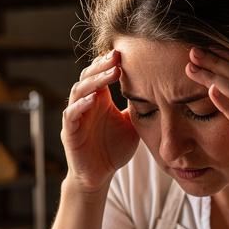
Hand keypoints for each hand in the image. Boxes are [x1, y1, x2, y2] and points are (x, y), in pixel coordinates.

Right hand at [62, 49, 138, 194]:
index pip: (100, 74)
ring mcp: (76, 117)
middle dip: (102, 66)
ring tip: (109, 73)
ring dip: (94, 81)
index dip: (109, 63)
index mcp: (100, 100)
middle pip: (89, 77)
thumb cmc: (114, 149)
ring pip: (79, 91)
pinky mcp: (69, 133)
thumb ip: (138, 108)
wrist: (100, 175)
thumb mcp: (132, 125)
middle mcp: (86, 104)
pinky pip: (71, 115)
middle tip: (117, 56)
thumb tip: (158, 91)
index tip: (125, 53)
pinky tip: (92, 99)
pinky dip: (80, 106)